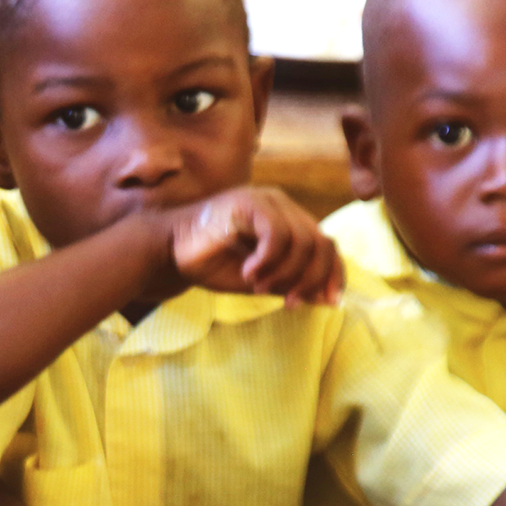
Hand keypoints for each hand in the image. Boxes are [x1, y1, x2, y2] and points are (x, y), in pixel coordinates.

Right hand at [166, 187, 343, 306]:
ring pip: (303, 241)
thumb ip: (293, 284)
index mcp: (291, 221)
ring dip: (284, 273)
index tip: (329, 304)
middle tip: (288, 302)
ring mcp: (268, 201)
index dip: (334, 275)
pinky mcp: (249, 201)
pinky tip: (249, 272)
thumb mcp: (262, 281)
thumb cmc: (214, 264)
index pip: (327, 246)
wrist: (171, 251)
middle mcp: (284, 206)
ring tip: (257, 286)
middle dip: (310, 280)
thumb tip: (327, 300)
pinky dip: (268, 260)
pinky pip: (277, 234)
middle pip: (322, 244)